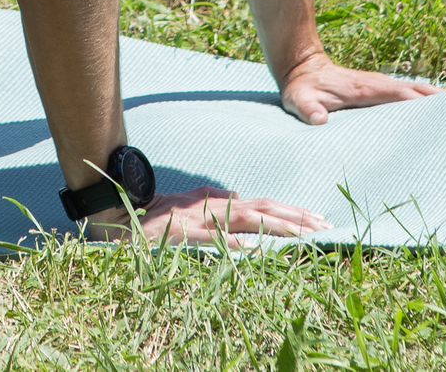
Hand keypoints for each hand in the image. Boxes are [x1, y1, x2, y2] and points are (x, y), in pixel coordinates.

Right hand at [86, 186, 326, 247]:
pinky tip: (252, 251)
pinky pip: (212, 239)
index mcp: (219, 202)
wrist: (120, 214)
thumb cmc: (155, 212)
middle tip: (324, 226)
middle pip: (264, 210)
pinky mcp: (184, 231)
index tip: (317, 218)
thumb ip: (211, 198)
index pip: (264, 205)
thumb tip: (235, 194)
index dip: (291, 211)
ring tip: (303, 235)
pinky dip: (233, 244)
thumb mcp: (188, 203)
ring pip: (247, 221)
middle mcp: (215, 206)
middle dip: (296, 218)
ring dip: (277, 228)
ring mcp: (201, 218)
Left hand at [280, 53, 440, 124]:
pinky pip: (409, 93)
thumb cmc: (302, 89)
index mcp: (365, 89)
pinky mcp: (381, 89)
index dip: (420, 104)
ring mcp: (381, 84)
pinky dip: (427, 100)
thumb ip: (307, 110)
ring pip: (416, 90)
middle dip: (439, 101)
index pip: (399, 95)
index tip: (442, 114)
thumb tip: (318, 120)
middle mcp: (378, 84)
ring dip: (438, 100)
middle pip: (416, 91)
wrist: (302, 67)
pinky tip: (440, 111)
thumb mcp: (298, 101)